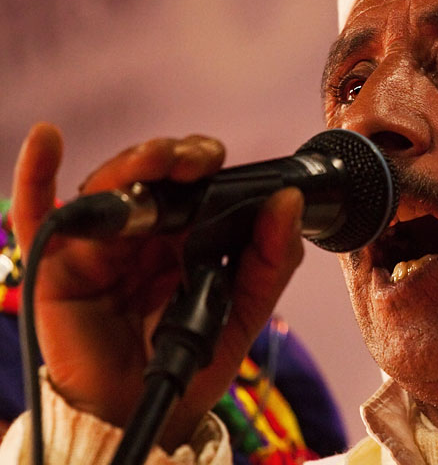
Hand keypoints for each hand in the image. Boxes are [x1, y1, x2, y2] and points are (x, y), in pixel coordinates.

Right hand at [11, 123, 304, 449]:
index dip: (202, 161)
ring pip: (106, 187)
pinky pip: (38, 217)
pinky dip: (36, 177)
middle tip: (189, 161)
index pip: (194, 180)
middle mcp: (143, 230)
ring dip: (128, 166)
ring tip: (152, 162)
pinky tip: (46, 140)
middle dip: (170, 156)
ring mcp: (100, 243)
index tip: (214, 160)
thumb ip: (273, 257)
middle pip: (149, 174)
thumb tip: (289, 201)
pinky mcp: (58, 266)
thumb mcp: (248, 307)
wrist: (153, 408)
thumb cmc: (195, 357)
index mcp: (188, 232)